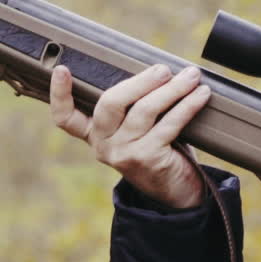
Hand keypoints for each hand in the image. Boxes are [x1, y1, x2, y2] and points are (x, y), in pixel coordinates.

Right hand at [49, 63, 211, 207]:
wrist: (176, 192)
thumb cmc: (158, 151)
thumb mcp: (137, 130)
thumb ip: (134, 107)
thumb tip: (159, 70)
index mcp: (95, 135)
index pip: (65, 118)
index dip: (59, 94)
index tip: (61, 70)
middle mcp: (104, 145)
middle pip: (111, 103)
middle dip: (140, 81)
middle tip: (163, 69)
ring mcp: (124, 153)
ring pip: (144, 110)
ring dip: (172, 89)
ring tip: (190, 77)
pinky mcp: (147, 158)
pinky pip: (169, 124)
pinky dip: (188, 106)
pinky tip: (200, 94)